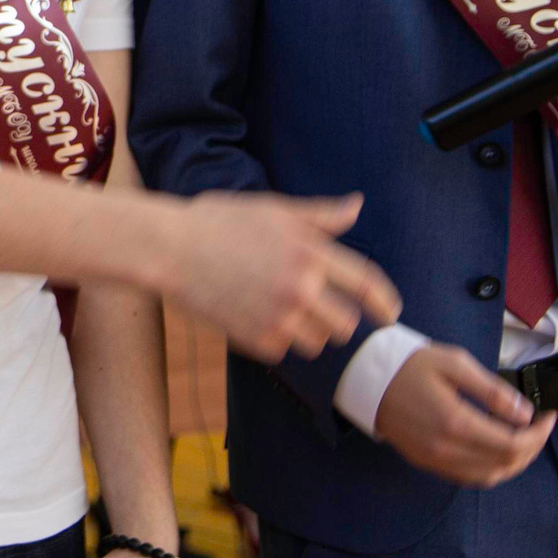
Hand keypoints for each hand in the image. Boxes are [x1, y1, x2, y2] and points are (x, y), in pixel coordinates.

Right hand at [157, 191, 398, 360]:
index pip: (366, 283)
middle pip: (345, 325)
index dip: (384, 303)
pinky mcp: (255, 338)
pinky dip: (273, 340)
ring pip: (316, 343)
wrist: (168, 248)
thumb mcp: (272, 209)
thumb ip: (320, 215)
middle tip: (312, 309)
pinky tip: (251, 317)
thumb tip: (357, 206)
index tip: (389, 315)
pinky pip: (282, 351)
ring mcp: (278, 315)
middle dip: (334, 320)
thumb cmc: (217, 222)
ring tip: (278, 312)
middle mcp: (300, 286)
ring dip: (306, 333)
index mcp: (309, 252)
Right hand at [373, 345, 553, 485]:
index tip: (549, 416)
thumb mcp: (454, 364)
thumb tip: (525, 414)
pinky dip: (491, 469)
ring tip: (523, 440)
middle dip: (532, 448)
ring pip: (489, 476)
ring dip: (514, 463)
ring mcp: (435, 460)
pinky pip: (468, 477)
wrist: (366, 378)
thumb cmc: (410, 365)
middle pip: (505, 464)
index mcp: (456, 422)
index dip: (539, 434)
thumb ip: (492, 390)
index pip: (514, 443)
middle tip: (540, 427)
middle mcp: (446, 449)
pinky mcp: (426, 463)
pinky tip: (496, 450)